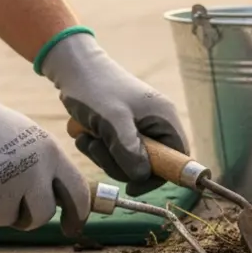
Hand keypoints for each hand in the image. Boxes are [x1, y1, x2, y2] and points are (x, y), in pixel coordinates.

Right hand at [0, 63, 90, 231]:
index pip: (77, 192)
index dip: (77, 215)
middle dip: (24, 219)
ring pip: (3, 220)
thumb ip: (46, 168)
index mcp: (51, 152)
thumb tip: (60, 203)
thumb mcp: (29, 140)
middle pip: (41, 216)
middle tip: (6, 205)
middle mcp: (34, 168)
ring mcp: (6, 181)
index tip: (72, 229)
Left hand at [39, 31, 187, 195]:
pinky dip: (100, 149)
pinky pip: (117, 151)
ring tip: (88, 138)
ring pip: (130, 159)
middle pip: (151, 163)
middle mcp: (157, 122)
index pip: (178, 157)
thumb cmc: (95, 89)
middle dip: (122, 164)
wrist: (73, 67)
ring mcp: (139, 125)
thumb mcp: (112, 122)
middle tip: (100, 150)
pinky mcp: (122, 127)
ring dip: (106, 156)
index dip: (161, 175)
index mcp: (164, 118)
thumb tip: (141, 176)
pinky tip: (86, 135)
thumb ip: (129, 150)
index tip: (134, 185)